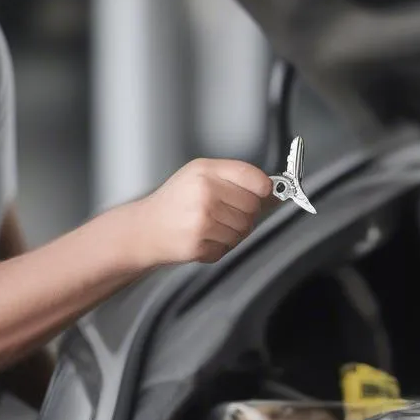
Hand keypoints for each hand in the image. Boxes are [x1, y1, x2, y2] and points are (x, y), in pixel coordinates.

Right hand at [131, 158, 272, 266]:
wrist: (145, 228)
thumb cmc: (174, 202)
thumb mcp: (200, 177)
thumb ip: (235, 179)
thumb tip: (273, 193)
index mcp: (205, 171)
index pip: (253, 178)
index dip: (264, 189)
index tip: (263, 194)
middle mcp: (204, 193)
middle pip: (252, 207)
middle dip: (246, 214)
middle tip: (228, 214)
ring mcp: (202, 220)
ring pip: (243, 230)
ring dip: (233, 233)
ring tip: (212, 227)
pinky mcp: (199, 244)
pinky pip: (228, 248)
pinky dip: (220, 247)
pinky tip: (204, 238)